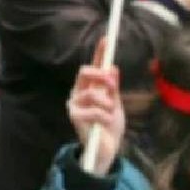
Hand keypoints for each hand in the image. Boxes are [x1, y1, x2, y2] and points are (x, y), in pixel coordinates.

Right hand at [68, 40, 122, 175]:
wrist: (106, 149)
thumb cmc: (109, 126)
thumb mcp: (115, 104)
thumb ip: (112, 88)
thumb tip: (113, 67)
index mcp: (88, 88)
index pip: (93, 67)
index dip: (99, 53)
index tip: (107, 39)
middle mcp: (78, 92)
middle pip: (85, 73)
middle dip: (101, 77)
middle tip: (113, 87)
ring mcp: (74, 104)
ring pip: (94, 94)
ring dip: (108, 105)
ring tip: (110, 116)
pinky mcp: (75, 117)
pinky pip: (95, 111)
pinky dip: (105, 118)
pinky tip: (104, 125)